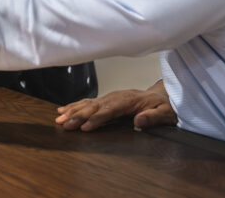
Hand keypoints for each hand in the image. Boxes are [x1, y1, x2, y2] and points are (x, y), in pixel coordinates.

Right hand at [55, 81, 176, 131]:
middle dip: (78, 115)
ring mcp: (110, 97)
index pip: (110, 110)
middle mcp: (116, 97)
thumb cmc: (164, 106)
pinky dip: (74, 105)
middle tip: (64, 124)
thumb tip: (139, 121)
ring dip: (72, 110)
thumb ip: (153, 117)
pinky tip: (63, 110)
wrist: (163, 96)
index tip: (85, 127)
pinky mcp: (106, 100)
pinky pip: (88, 102)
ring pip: (88, 103)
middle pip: (94, 106)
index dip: (97, 119)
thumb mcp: (166, 113)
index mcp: (129, 101)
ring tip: (58, 119)